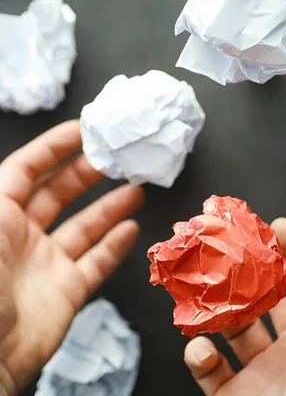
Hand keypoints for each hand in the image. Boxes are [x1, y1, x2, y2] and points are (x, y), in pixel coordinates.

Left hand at [0, 121, 143, 394]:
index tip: (83, 131)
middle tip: (117, 158)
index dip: (53, 147)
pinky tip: (132, 229)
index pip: (25, 169)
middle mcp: (20, 236)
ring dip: (110, 206)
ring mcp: (46, 264)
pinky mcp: (67, 290)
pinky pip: (97, 262)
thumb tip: (10, 169)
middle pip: (59, 193)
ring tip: (136, 188)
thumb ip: (0, 195)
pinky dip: (116, 245)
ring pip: (84, 226)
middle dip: (88, 172)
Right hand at [184, 218, 285, 395]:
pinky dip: (200, 356)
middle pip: (273, 293)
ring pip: (236, 324)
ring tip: (204, 289)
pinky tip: (200, 349)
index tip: (277, 228)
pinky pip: (212, 369)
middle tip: (230, 244)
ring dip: (219, 305)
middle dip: (253, 266)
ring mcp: (264, 370)